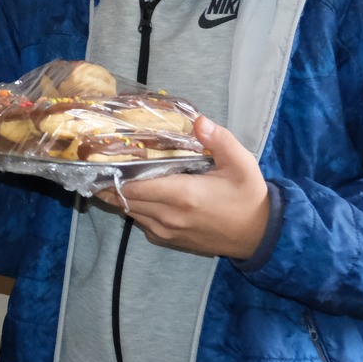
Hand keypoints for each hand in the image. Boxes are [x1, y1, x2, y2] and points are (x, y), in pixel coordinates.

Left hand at [104, 117, 270, 259]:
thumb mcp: (241, 164)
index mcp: (183, 195)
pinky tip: (139, 192)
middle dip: (112, 182)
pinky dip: (135, 208)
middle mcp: (169, 216)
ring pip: (130, 211)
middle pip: (125, 198)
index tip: (105, 156)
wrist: (258, 235)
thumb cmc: (248, 196)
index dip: (115, 172)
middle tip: (104, 162)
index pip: (133, 185)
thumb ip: (220, 140)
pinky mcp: (169, 240)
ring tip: (116, 174)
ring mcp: (167, 231)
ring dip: (121, 195)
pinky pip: (142, 222)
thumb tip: (198, 121)